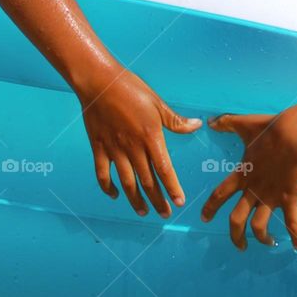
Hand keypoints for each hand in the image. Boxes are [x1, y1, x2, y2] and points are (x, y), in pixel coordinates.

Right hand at [78, 70, 201, 216]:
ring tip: (143, 212)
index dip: (172, 187)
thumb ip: (176, 120)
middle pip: (147, 181)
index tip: (180, 201)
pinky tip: (115, 195)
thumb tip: (197, 126)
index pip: (164, 169)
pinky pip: (103, 174)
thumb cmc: (132, 89)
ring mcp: (114, 149)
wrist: (99, 82)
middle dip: (157, 199)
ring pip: (126, 182)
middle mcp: (133, 148)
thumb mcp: (158, 103)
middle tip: (165, 214)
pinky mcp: (98, 148)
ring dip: (135, 199)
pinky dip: (108, 187)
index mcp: (150, 137)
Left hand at [201, 113, 296, 250]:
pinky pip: (293, 222)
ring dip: (262, 238)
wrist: (295, 134)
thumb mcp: (244, 123)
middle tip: (238, 245)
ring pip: (260, 226)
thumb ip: (226, 123)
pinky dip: (296, 236)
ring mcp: (271, 196)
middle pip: (237, 220)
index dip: (210, 208)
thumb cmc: (270, 129)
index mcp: (242, 175)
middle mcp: (253, 190)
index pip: (219, 195)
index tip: (203, 218)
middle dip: (235, 236)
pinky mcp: (290, 198)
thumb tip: (210, 120)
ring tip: (267, 243)